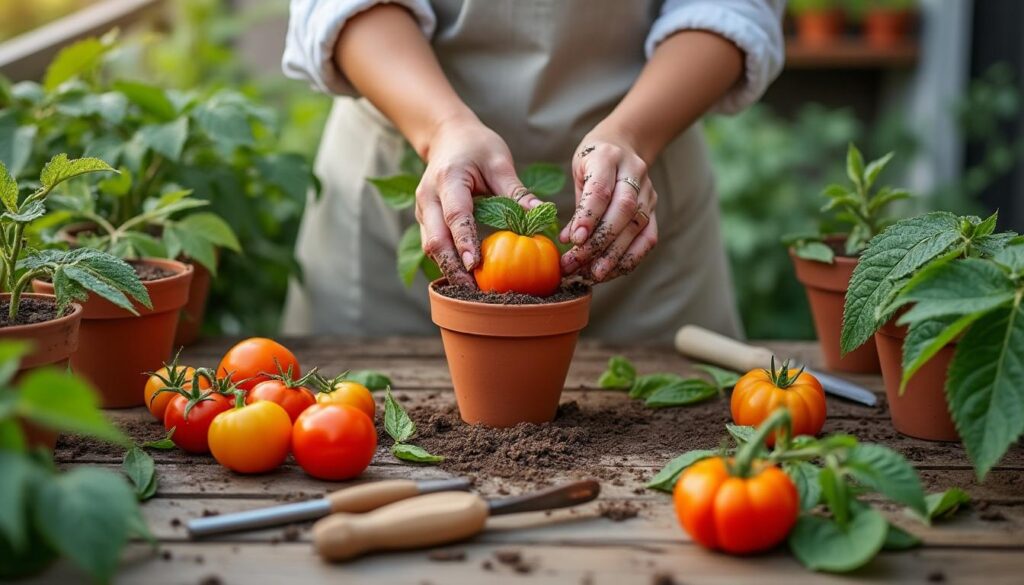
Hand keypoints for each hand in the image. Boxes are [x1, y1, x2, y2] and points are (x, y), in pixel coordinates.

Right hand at [416, 114, 538, 285]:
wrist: (447, 136)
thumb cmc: (477, 146)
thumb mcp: (499, 161)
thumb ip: (516, 192)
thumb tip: (542, 216)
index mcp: (448, 179)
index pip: (455, 215)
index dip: (464, 241)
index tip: (473, 265)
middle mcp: (428, 197)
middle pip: (435, 239)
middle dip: (452, 268)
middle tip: (474, 292)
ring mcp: (423, 210)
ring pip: (430, 247)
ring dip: (448, 270)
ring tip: (471, 293)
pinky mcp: (425, 219)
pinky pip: (433, 245)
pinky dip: (447, 262)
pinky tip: (465, 279)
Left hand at [559, 128, 658, 281]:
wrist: (624, 144)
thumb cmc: (593, 162)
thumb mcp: (579, 173)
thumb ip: (577, 206)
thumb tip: (568, 241)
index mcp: (608, 156)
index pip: (601, 190)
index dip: (588, 217)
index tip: (573, 241)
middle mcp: (634, 172)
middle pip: (622, 211)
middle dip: (599, 242)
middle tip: (576, 264)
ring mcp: (648, 191)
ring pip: (637, 227)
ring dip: (614, 256)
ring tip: (593, 274)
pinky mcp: (655, 208)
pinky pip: (648, 238)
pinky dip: (630, 258)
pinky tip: (612, 271)